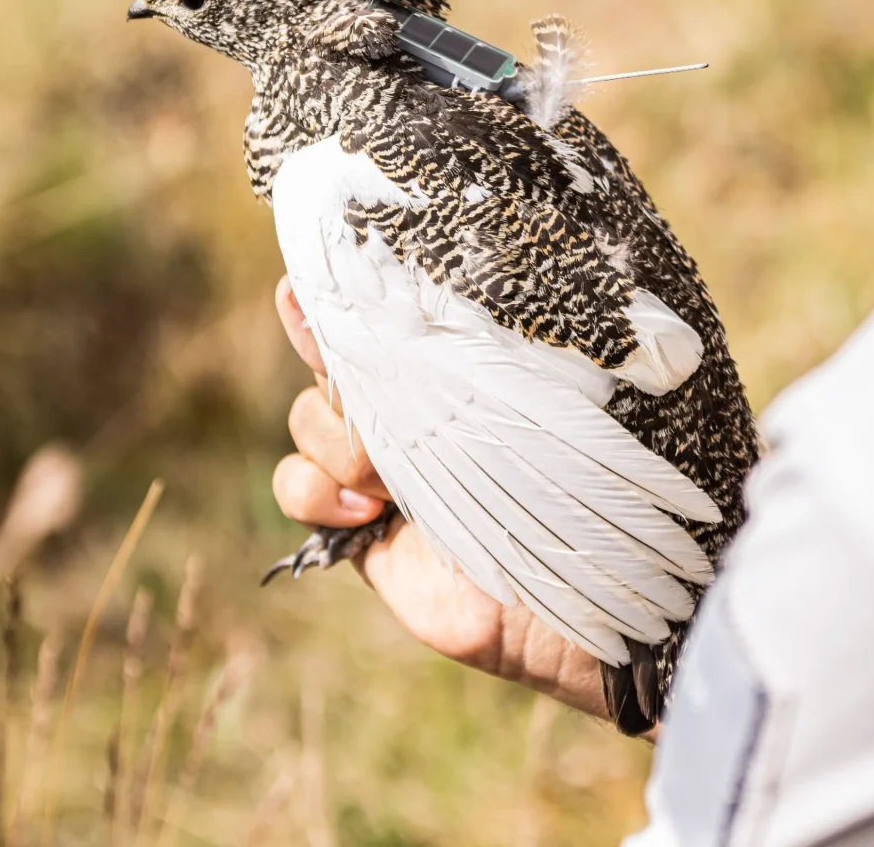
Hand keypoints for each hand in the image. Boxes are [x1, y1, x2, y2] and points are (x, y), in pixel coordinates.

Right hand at [272, 277, 623, 726]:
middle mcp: (406, 410)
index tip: (303, 286)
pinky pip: (296, 486)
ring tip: (384, 477)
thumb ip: (486, 357)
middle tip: (373, 395)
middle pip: (328, 363)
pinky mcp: (354, 522)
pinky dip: (313, 488)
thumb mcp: (531, 405)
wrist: (576, 590)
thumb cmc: (577, 481)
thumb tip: (470, 284)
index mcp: (447, 373)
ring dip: (333, 438)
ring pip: (305, 419)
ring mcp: (375, 465)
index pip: (379, 320)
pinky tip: (363, 511)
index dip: (334, 297)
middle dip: (335, 370)